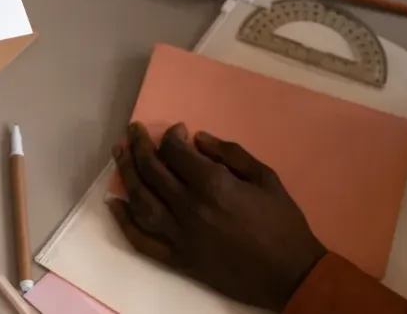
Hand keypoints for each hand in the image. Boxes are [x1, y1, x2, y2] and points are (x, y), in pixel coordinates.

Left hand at [110, 122, 327, 311]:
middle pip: (152, 171)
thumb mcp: (266, 178)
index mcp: (213, 186)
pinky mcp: (178, 259)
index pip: (174, 153)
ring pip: (140, 201)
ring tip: (119, 154)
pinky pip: (142, 240)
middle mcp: (189, 208)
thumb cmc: (283, 224)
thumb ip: (231, 154)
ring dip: (125, 174)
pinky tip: (115, 204)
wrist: (292, 274)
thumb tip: (198, 139)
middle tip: (133, 131)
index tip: (176, 130)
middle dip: (139, 146)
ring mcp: (180, 236)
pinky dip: (124, 222)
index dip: (170, 136)